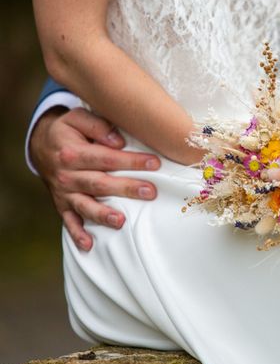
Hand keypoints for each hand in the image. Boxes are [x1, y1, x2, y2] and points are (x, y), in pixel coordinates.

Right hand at [31, 107, 160, 250]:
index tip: (154, 163)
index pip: (106, 158)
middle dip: (126, 188)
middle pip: (100, 183)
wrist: (41, 145)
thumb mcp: (78, 118)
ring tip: (121, 221)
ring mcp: (64, 192)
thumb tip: (118, 141)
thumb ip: (98, 126)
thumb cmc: (68, 131)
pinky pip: (69, 221)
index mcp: (72, 152)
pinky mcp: (62, 204)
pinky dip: (77, 234)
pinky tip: (89, 245)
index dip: (131, 161)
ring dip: (103, 215)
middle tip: (150, 192)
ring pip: (85, 206)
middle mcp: (66, 174)